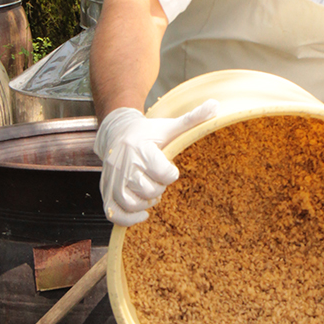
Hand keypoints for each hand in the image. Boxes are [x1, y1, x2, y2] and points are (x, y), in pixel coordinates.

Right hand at [93, 101, 218, 225]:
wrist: (117, 132)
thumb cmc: (148, 132)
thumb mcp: (170, 126)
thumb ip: (192, 118)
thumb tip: (216, 105)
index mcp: (142, 148)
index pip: (163, 172)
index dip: (170, 173)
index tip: (169, 167)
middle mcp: (125, 164)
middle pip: (147, 189)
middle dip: (158, 188)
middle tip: (158, 180)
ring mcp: (114, 178)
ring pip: (130, 202)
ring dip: (145, 203)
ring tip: (150, 194)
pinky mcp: (106, 190)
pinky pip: (113, 212)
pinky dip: (127, 219)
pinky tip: (141, 215)